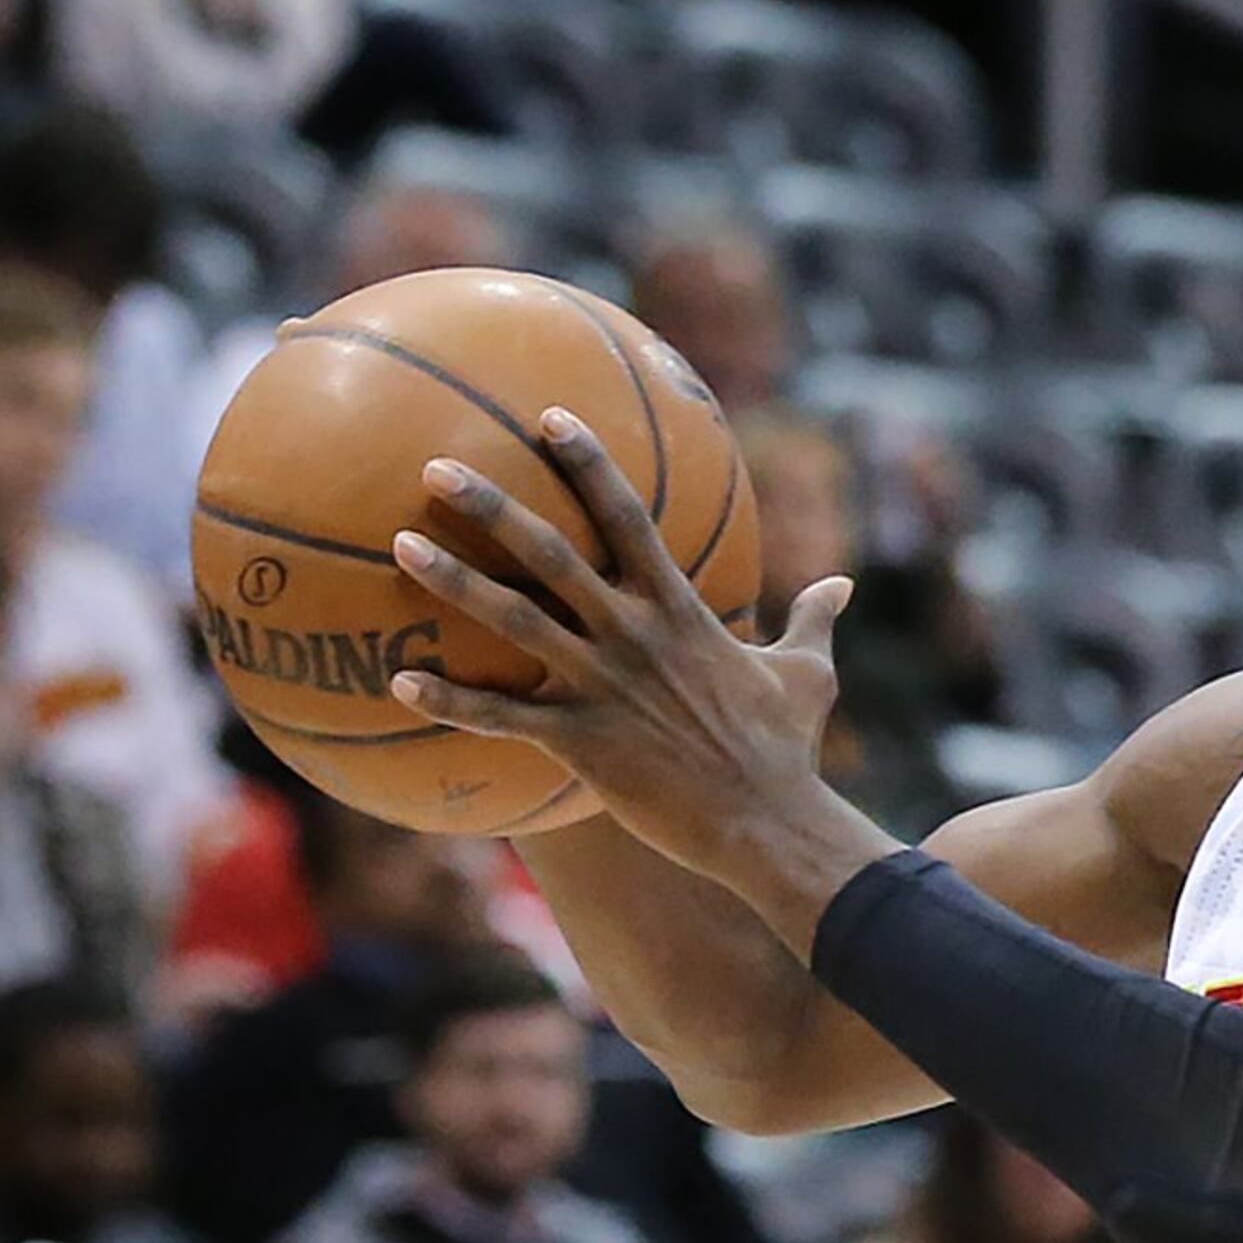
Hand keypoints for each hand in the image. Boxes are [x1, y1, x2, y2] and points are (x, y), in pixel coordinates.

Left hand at [393, 408, 894, 949]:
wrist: (767, 824)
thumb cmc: (787, 750)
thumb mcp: (810, 674)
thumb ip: (815, 620)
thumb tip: (844, 586)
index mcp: (681, 612)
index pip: (630, 519)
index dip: (589, 465)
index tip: (549, 418)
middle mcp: (634, 637)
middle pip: (552, 555)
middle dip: (493, 506)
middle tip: (436, 466)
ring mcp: (603, 687)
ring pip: (515, 622)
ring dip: (454, 582)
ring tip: (399, 545)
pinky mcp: (582, 743)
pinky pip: (503, 718)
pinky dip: (450, 699)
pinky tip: (398, 681)